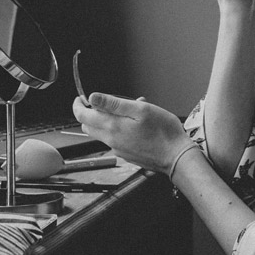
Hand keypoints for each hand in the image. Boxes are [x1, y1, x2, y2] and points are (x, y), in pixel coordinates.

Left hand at [72, 93, 192, 175]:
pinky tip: (134, 124)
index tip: (80, 98)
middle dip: (89, 113)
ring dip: (105, 121)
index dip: (78, 105)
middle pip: (88, 126)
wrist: (176, 157)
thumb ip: (114, 103)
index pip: (82, 116)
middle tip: (101, 103)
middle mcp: (111, 141)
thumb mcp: (140, 110)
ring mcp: (118, 149)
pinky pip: (114, 140)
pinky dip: (117, 130)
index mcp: (112, 127)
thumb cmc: (164, 132)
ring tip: (126, 111)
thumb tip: (93, 97)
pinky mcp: (126, 155)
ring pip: (101, 134)